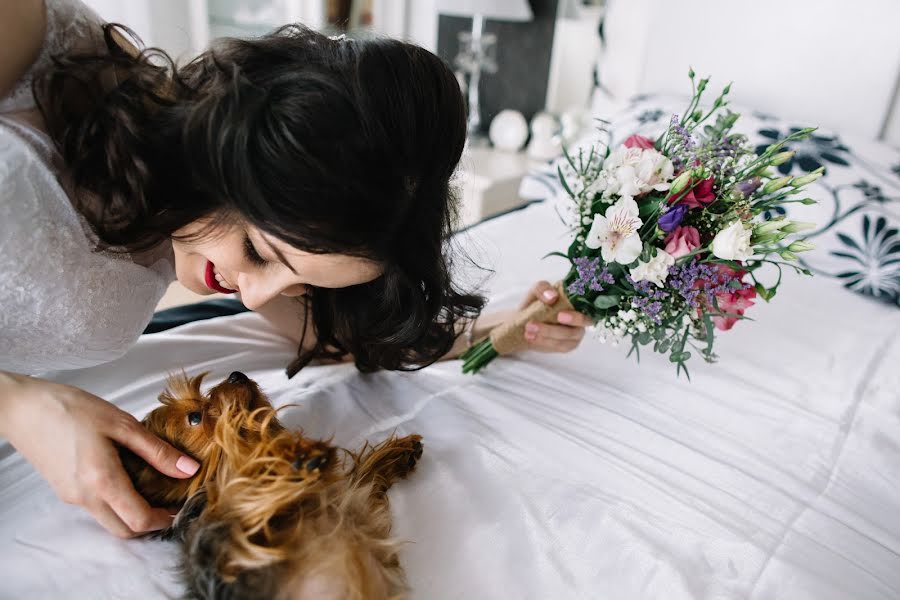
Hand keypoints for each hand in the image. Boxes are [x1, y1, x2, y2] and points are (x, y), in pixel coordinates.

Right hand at [0, 373, 199, 537]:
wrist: (23, 407)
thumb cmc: (70, 409)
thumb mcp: (122, 424)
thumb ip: (157, 451)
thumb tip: (189, 469)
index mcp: (101, 481)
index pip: (139, 520)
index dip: (165, 519)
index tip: (181, 505)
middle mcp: (84, 497)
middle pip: (123, 530)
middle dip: (150, 523)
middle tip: (170, 500)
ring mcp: (71, 497)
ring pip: (109, 520)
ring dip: (132, 512)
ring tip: (152, 483)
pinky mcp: (64, 491)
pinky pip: (96, 507)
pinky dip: (116, 501)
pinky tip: (126, 474)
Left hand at [519, 280, 592, 352]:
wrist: (525, 320)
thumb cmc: (536, 303)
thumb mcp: (536, 290)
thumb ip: (543, 288)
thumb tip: (552, 296)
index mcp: (579, 301)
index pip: (590, 307)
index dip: (578, 314)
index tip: (560, 315)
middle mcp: (582, 318)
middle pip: (580, 325)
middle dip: (561, 325)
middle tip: (538, 323)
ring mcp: (575, 333)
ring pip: (567, 336)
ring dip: (547, 333)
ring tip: (528, 328)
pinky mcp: (567, 345)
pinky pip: (560, 346)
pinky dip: (545, 342)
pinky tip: (532, 337)